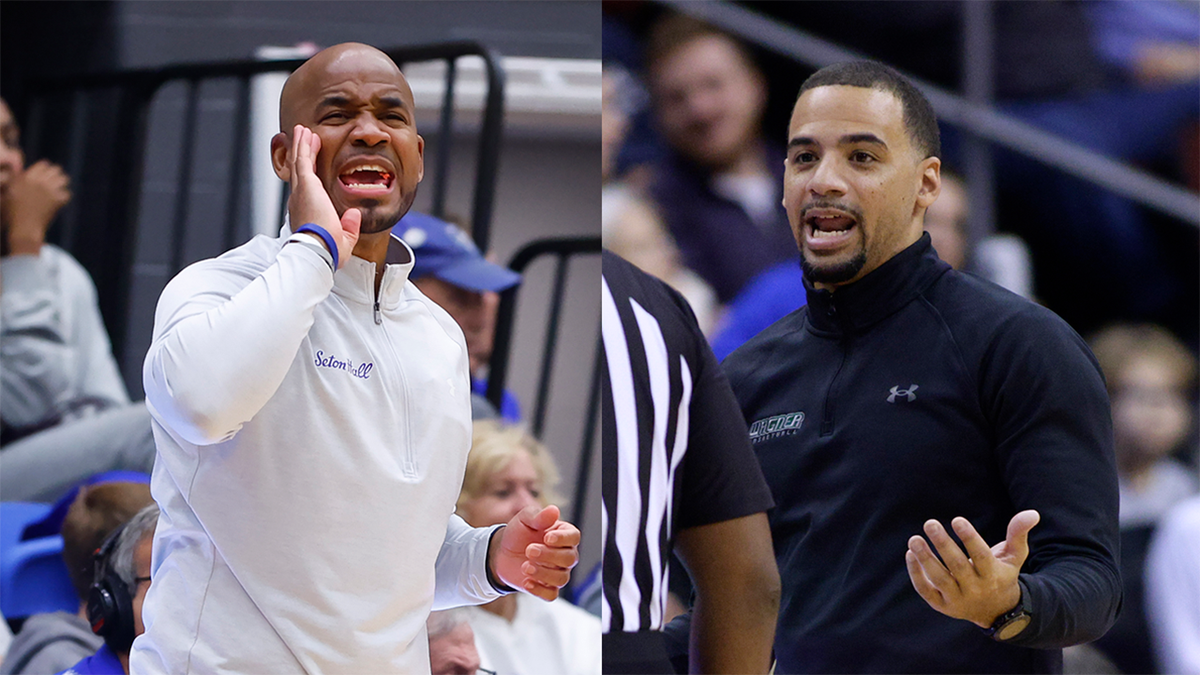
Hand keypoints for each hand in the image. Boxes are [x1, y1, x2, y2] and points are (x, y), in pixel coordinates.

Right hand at [5, 160, 70, 254]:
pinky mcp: (57, 200)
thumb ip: (16, 179)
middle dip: (57, 175)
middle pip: (56, 170)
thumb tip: (21, 170)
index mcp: (26, 177)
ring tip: (59, 189)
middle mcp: (38, 181)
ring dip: (62, 183)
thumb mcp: (10, 192)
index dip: (46, 169)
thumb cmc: (14, 212)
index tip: (47, 174)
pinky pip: (67, 194)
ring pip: (64, 179)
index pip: (44, 164)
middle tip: (56, 181)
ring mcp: (49, 189)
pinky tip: (60, 201)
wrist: (24, 228)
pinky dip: (64, 197)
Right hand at [287, 125, 359, 267]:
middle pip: (300, 170)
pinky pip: (303, 159)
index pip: (308, 188)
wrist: (317, 250)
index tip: (311, 164)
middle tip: (304, 139)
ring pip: (299, 161)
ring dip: (301, 145)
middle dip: (302, 153)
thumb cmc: (327, 251)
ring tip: (302, 132)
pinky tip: (305, 134)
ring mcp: (301, 191)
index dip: (309, 173)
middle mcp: (300, 200)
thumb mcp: (343, 239)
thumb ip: (349, 226)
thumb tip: (354, 214)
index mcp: (308, 212)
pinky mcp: (306, 184)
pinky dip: (304, 145)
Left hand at [490, 504, 579, 600]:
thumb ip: (538, 516)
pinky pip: (552, 595)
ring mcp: (557, 572)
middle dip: (549, 555)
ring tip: (525, 566)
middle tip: (529, 550)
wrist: (502, 553)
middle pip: (570, 559)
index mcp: (563, 535)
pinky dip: (540, 590)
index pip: (574, 537)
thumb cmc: (518, 533)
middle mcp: (564, 554)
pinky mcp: (546, 587)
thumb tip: (554, 510)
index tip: (547, 538)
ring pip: (562, 578)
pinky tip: (526, 582)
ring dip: (543, 573)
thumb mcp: (524, 519)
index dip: (563, 539)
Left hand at [905, 510, 1039, 627]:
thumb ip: (1018, 533)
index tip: (957, 520)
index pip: (981, 556)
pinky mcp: (942, 605)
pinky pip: (926, 591)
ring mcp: (958, 599)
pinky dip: (916, 574)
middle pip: (957, 566)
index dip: (969, 538)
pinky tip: (910, 554)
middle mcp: (975, 589)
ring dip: (925, 559)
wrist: (997, 611)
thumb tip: (1032, 513)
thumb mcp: (1014, 556)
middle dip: (943, 544)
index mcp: (993, 575)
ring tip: (914, 539)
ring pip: (939, 579)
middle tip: (930, 523)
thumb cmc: (1002, 574)